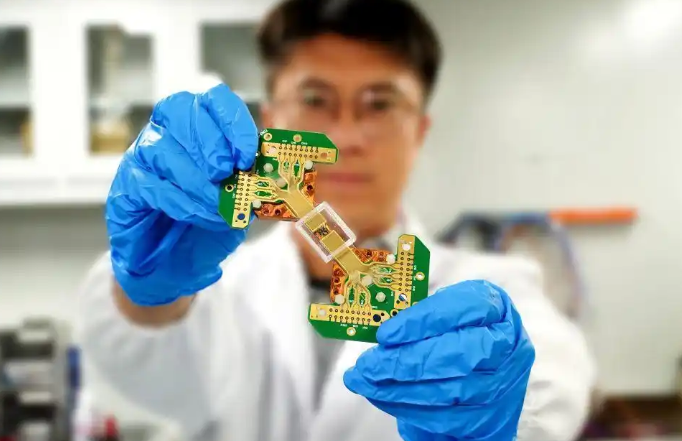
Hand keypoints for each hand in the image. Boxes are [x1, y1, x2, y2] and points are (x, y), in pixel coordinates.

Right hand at [106, 83, 257, 305]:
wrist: (173, 266)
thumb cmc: (206, 226)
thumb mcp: (241, 201)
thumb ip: (255, 182)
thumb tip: (278, 172)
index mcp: (198, 127)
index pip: (211, 99)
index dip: (231, 119)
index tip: (249, 152)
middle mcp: (165, 133)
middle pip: (179, 110)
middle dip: (211, 143)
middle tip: (229, 173)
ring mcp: (140, 157)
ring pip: (163, 149)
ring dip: (198, 180)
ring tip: (219, 206)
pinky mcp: (125, 187)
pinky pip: (150, 184)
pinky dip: (181, 201)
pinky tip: (200, 215)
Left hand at [343, 280, 534, 440]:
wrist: (486, 372)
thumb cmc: (459, 333)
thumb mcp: (444, 312)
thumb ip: (419, 318)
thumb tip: (381, 333)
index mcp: (495, 307)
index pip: (461, 309)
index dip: (421, 322)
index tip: (386, 334)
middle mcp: (506, 344)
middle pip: (456, 355)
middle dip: (405, 361)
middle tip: (369, 364)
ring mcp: (503, 383)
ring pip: (448, 391)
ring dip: (399, 389)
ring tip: (367, 382)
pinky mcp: (492, 416)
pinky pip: (446, 417)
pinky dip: (409, 409)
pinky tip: (385, 398)